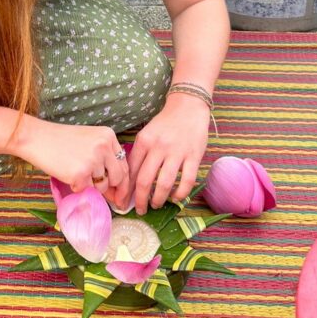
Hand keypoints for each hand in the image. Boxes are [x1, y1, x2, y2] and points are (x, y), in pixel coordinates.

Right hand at [18, 118, 130, 206]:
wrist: (36, 138)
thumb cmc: (60, 141)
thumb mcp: (89, 141)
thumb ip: (104, 158)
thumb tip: (117, 189)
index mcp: (108, 136)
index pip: (124, 163)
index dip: (124, 181)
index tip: (122, 194)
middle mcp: (104, 146)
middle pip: (119, 177)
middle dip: (115, 191)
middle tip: (113, 201)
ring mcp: (93, 160)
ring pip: (103, 186)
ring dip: (91, 186)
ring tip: (75, 173)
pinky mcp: (81, 174)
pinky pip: (86, 190)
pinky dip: (77, 187)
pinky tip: (68, 174)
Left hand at [128, 93, 210, 213]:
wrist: (187, 107)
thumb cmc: (165, 124)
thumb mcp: (146, 134)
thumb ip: (139, 154)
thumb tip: (129, 181)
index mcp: (144, 141)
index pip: (131, 171)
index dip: (125, 190)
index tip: (123, 201)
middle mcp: (158, 147)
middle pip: (145, 181)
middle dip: (140, 200)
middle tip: (140, 210)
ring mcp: (177, 152)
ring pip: (164, 184)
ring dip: (158, 199)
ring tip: (156, 204)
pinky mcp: (194, 156)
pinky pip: (186, 181)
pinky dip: (180, 194)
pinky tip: (175, 198)